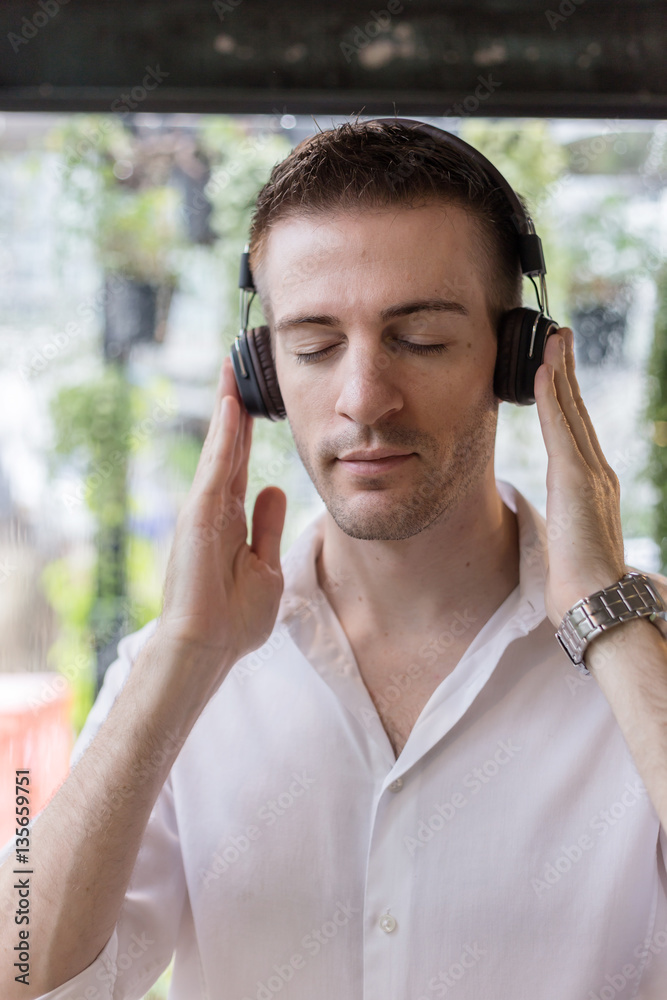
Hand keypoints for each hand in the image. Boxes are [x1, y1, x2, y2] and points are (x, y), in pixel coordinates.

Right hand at [157, 356, 286, 673]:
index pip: (241, 463)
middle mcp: (215, 507)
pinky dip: (224, 435)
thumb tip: (271, 488)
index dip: (246, 430)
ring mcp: (205, 508)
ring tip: (234, 367)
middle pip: (229, 446)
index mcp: (230, 519)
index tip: (254, 398)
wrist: (209, 646)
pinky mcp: (200, 514)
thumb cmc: (234, 616)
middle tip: (241, 364)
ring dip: (228, 407)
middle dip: (236, 406)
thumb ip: (265, 525)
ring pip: (221, 448)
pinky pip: (217, 467)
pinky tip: (232, 404)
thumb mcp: (264, 565)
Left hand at [533, 327, 626, 626]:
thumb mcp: (571, 539)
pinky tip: (541, 373)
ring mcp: (589, 472)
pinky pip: (559, 429)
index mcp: (594, 485)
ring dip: (558, 373)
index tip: (556, 369)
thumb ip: (568, 519)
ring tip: (551, 339)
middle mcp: (596, 471)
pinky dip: (550, 399)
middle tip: (558, 336)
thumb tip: (562, 519)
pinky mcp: (576, 478)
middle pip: (577, 411)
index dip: (566, 397)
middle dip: (566, 372)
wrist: (593, 598)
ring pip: (570, 411)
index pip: (576, 430)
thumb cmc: (579, 580)